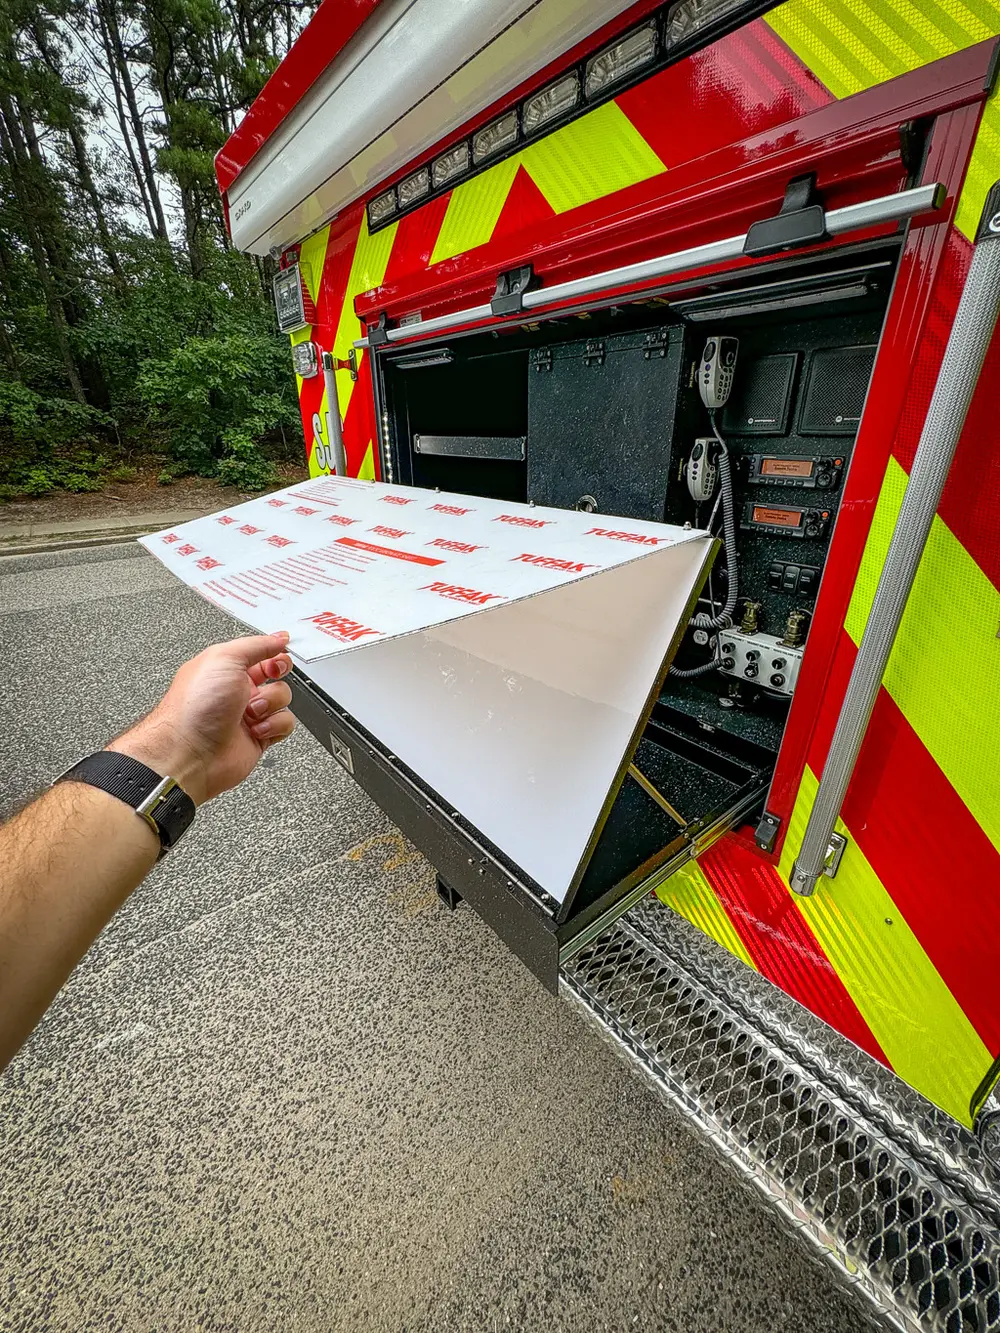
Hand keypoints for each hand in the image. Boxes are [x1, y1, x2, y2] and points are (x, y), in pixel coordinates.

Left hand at [107, 633, 295, 804]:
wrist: (189, 753)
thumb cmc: (195, 707)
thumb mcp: (224, 658)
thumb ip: (256, 645)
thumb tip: (278, 638)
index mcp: (225, 668)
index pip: (259, 651)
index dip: (273, 650)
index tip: (278, 652)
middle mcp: (236, 690)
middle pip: (275, 673)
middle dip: (277, 674)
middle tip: (270, 677)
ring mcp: (248, 714)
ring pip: (282, 699)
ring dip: (272, 703)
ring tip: (252, 712)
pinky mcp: (259, 737)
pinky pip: (283, 724)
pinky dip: (274, 726)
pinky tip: (256, 729)